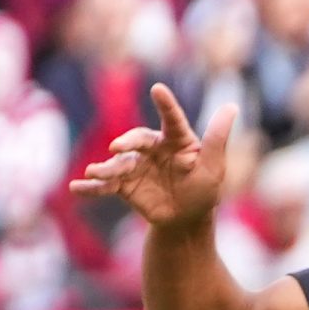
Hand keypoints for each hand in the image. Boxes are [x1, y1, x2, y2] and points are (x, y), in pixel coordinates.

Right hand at [71, 83, 234, 227]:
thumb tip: (232, 106)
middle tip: (118, 147)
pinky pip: (105, 185)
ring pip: (118, 163)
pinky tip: (76, 189)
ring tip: (93, 172)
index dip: (166, 105)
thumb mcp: (213, 166)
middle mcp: (151, 148)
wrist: (185, 219)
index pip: (172, 120)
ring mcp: (135, 165)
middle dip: (127, 142)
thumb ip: (217, 137)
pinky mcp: (123, 184)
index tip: (158, 90)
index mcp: (175, 140)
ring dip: (104, 167)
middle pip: (138, 140)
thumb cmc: (202, 190)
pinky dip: (90, 187)